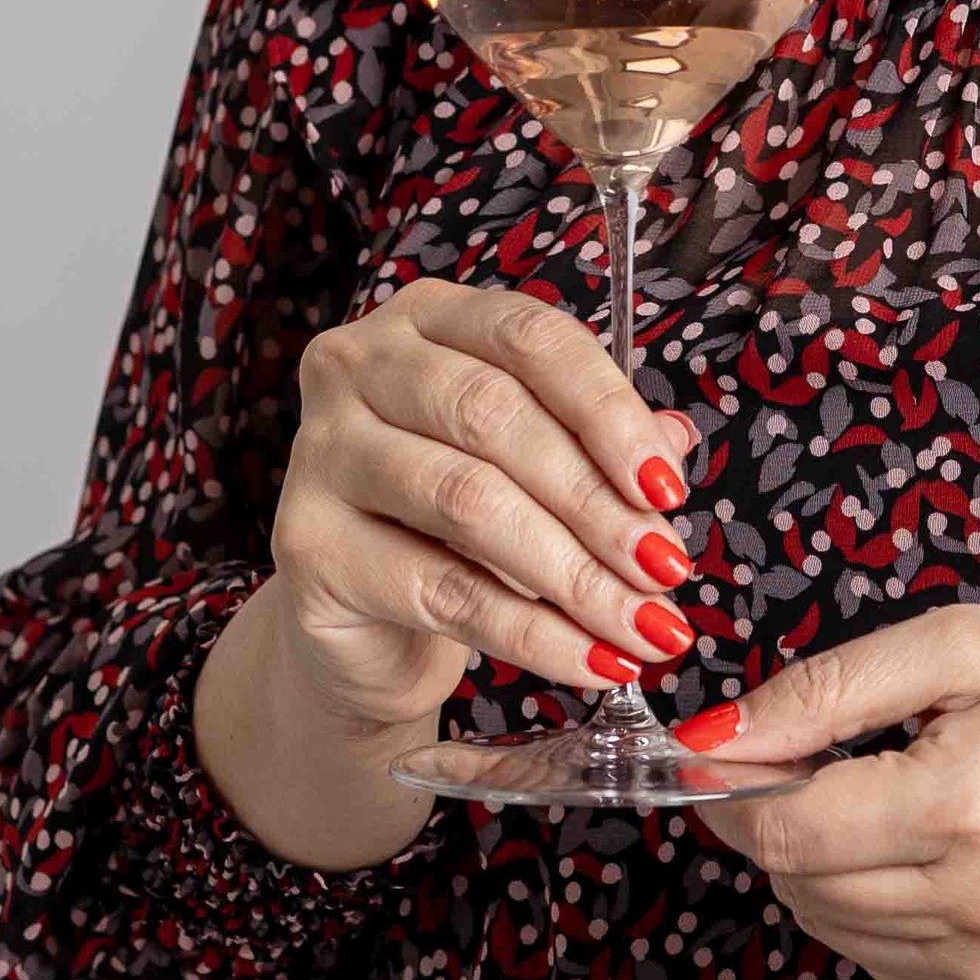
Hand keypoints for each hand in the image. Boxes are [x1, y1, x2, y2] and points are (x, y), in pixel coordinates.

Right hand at [262, 276, 702, 739]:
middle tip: (667, 570)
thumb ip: (600, 447)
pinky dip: (532, 633)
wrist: (366, 626)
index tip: (669, 489)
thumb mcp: (540, 471)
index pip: (531, 338)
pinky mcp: (305, 543)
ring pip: (468, 500)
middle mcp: (359, 363)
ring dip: (574, 574)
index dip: (610, 412)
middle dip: (597, 502)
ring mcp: (321, 449)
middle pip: (495, 416)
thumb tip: (673, 445)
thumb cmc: (460, 525)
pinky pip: (441, 589)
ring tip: (643, 626)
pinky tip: (591, 663)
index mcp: (430, 317)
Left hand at [682, 605, 979, 979]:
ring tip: (906, 800)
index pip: (784, 832)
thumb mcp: (968, 645)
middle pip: (799, 883)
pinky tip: (940, 856)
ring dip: (834, 864)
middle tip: (840, 758)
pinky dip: (881, 908)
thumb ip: (829, 689)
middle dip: (787, 819)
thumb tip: (713, 735)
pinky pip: (883, 960)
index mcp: (969, 805)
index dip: (733, 791)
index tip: (725, 752)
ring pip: (830, 927)